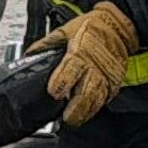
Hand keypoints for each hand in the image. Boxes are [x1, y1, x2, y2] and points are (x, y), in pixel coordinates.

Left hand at [45, 3, 137, 124]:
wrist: (118, 27)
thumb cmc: (91, 28)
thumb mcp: (66, 30)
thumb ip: (47, 44)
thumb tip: (29, 54)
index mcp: (79, 52)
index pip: (70, 70)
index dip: (62, 82)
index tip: (54, 93)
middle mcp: (94, 66)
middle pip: (86, 90)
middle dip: (77, 107)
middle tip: (67, 118)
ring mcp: (106, 75)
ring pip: (97, 98)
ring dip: (86, 111)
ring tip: (75, 120)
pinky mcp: (114, 81)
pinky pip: (106, 97)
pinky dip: (97, 106)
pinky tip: (88, 112)